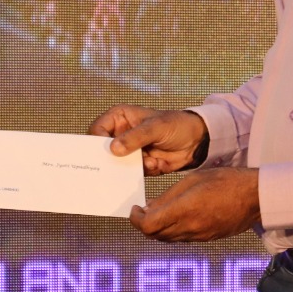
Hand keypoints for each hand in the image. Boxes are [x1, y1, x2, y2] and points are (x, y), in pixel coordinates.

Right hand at [91, 105, 205, 176]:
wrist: (196, 142)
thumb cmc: (176, 125)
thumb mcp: (156, 127)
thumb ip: (135, 137)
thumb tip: (113, 149)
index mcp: (119, 118)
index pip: (97, 129)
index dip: (96, 142)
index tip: (103, 153)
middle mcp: (120, 134)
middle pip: (102, 150)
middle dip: (108, 159)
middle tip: (115, 165)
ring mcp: (128, 151)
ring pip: (115, 164)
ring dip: (129, 167)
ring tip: (148, 161)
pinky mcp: (137, 165)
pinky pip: (130, 173)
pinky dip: (142, 171)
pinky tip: (156, 163)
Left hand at [130, 167, 259, 242]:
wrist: (255, 197)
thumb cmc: (226, 181)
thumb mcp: (192, 180)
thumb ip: (168, 196)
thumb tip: (148, 207)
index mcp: (185, 210)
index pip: (148, 225)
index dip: (136, 220)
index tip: (135, 210)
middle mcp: (190, 228)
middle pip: (155, 236)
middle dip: (144, 224)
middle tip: (144, 210)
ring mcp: (199, 236)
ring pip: (167, 239)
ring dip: (158, 229)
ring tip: (161, 212)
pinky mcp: (207, 239)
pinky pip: (182, 238)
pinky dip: (173, 230)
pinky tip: (178, 216)